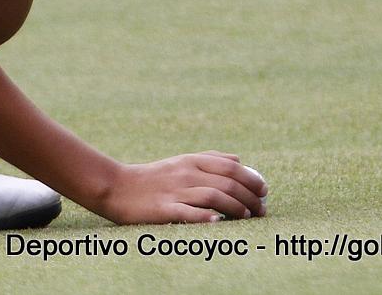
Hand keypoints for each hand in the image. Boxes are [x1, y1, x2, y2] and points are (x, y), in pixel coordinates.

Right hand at [97, 151, 267, 223]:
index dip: (252, 179)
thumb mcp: (181, 161)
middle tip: (261, 210)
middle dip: (251, 198)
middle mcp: (185, 174)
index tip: (264, 191)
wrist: (117, 186)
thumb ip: (210, 159)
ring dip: (237, 208)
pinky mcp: (163, 209)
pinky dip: (207, 217)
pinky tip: (219, 222)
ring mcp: (174, 191)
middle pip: (227, 183)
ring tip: (247, 218)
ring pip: (214, 196)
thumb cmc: (153, 177)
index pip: (230, 167)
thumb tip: (240, 160)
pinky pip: (189, 213)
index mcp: (191, 161)